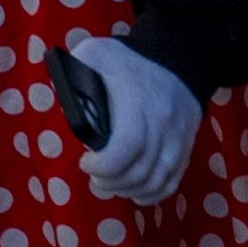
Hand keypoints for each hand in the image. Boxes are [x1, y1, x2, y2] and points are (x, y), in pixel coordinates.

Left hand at [70, 29, 204, 204]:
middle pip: (140, 170)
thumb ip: (72, 75)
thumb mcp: (94, 54)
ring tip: (110, 183)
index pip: (127, 144)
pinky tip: (133, 190)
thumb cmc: (125, 60)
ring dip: (129, 190)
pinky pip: (172, 181)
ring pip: (157, 180)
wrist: (175, 56)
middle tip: (95, 176)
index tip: (85, 162)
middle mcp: (162, 120)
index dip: (104, 165)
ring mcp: (178, 135)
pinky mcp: (185, 145)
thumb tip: (62, 107)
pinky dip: (151, 193)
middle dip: (111, 181)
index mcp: (135, 98)